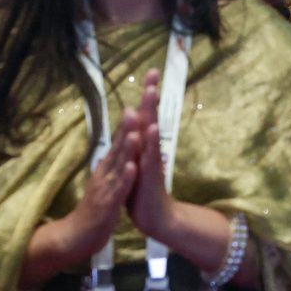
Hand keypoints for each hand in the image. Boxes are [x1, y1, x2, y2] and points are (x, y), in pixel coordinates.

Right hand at [62, 108, 139, 260]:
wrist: (77, 238)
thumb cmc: (93, 208)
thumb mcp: (102, 182)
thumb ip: (107, 165)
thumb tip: (110, 148)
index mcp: (106, 168)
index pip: (117, 142)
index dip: (127, 125)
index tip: (136, 104)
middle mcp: (104, 174)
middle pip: (117, 148)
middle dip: (127, 129)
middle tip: (135, 108)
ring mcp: (105, 188)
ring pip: (118, 166)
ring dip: (126, 150)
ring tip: (135, 132)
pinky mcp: (108, 205)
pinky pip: (119, 190)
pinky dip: (126, 178)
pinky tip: (133, 167)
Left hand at [126, 69, 177, 241]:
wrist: (155, 217)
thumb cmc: (142, 191)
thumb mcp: (135, 164)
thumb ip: (137, 145)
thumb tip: (137, 127)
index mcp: (141, 145)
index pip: (142, 115)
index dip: (146, 95)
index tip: (150, 73)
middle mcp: (148, 148)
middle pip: (149, 116)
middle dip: (150, 95)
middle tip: (153, 73)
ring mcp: (151, 159)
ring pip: (150, 131)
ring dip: (150, 111)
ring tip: (151, 92)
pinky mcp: (152, 173)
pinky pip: (151, 154)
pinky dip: (151, 141)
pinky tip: (152, 128)